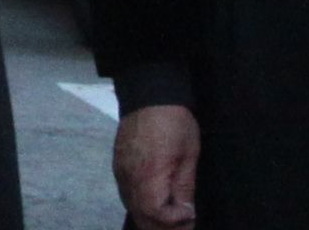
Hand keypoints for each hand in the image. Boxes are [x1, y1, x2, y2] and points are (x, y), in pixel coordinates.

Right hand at [115, 100, 199, 229]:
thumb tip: (187, 211)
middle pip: (141, 216)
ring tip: (172, 216)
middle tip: (183, 222)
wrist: (150, 92)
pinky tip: (156, 202)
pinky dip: (141, 205)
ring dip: (151, 218)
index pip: (155, 213)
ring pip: (132, 208)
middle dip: (162, 226)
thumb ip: (184, 186)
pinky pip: (127, 195)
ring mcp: (120, 172)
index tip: (190, 215)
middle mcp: (129, 178)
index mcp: (147, 174)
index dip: (173, 221)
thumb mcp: (189, 154)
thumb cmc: (174, 121)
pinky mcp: (118, 165)